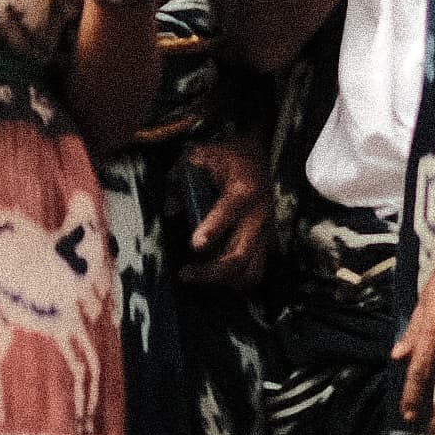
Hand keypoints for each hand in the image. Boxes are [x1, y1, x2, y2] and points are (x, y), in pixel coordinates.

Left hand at [177, 130, 271, 289]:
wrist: (258, 154)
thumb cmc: (229, 156)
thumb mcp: (203, 156)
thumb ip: (183, 177)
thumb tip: (170, 208)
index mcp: (244, 189)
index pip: (230, 211)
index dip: (213, 228)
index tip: (195, 244)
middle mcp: (258, 215)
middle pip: (240, 255)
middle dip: (211, 272)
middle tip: (185, 273)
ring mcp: (264, 232)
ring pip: (250, 271)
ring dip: (223, 280)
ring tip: (198, 275)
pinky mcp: (264, 242)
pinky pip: (253, 270)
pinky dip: (233, 279)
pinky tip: (213, 274)